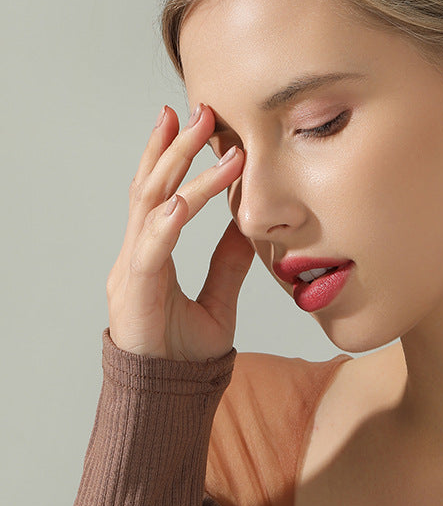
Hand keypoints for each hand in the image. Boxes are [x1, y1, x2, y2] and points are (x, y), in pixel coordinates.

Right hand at [106, 104, 254, 360]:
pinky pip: (153, 249)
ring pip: (150, 206)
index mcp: (152, 254)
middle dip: (172, 146)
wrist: (169, 397)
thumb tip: (247, 226)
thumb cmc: (186, 352)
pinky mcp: (138, 292)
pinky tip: (184, 199)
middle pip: (150, 188)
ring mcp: (132, 270)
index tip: (191, 124)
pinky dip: (168, 221)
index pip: (161, 195)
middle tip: (196, 109)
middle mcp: (137, 254)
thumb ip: (228, 263)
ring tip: (197, 131)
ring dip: (174, 166)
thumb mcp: (218, 300)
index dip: (172, 158)